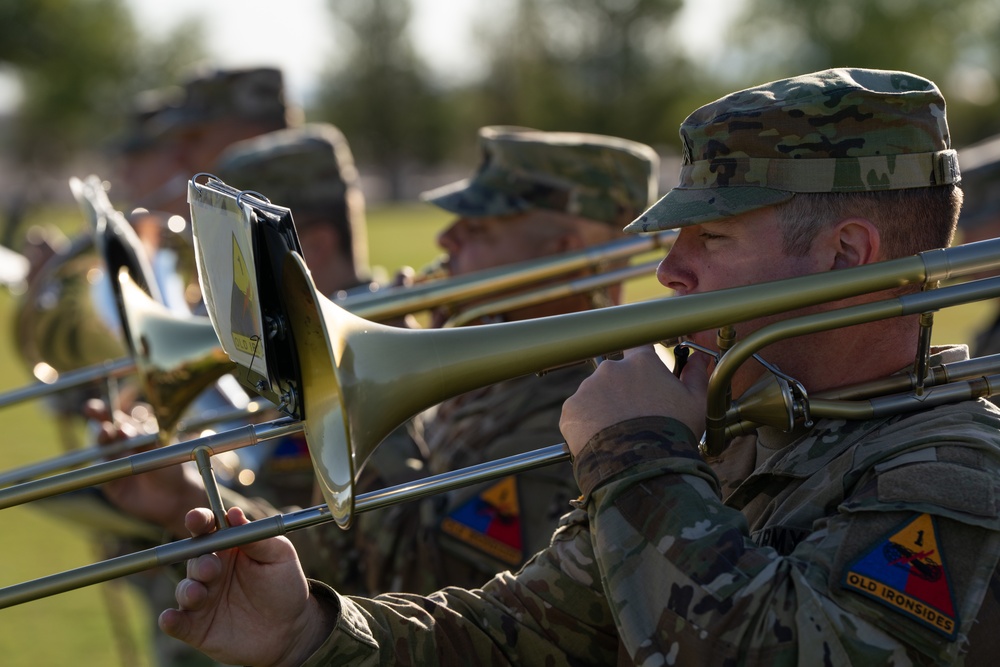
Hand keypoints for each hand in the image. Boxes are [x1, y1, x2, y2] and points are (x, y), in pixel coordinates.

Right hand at [83, 398, 205, 537]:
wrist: (176, 497)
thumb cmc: (172, 467)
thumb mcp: (161, 449)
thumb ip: (143, 438)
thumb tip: (122, 428)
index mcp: (136, 432)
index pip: (122, 415)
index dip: (112, 407)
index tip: (107, 403)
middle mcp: (122, 444)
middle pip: (106, 426)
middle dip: (99, 415)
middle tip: (95, 410)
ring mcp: (114, 462)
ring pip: (102, 447)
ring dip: (102, 437)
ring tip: (106, 432)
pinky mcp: (110, 482)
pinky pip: (101, 472)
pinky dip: (103, 465)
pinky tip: (108, 460)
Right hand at [159, 507, 334, 666]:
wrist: (290, 630)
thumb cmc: (285, 586)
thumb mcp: (279, 556)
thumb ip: (257, 537)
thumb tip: (234, 513)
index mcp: (228, 547)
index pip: (208, 529)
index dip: (199, 521)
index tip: (196, 519)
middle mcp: (210, 570)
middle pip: (193, 557)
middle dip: (199, 561)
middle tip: (211, 568)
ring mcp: (201, 598)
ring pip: (184, 588)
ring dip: (188, 590)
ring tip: (198, 593)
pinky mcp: (196, 627)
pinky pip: (177, 622)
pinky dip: (170, 620)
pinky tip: (170, 619)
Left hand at [560, 346, 710, 456]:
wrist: (643, 467)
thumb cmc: (674, 434)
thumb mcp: (695, 404)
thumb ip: (695, 376)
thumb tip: (698, 359)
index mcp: (641, 362)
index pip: (639, 350)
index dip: (643, 365)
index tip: (646, 380)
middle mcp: (611, 369)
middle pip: (615, 375)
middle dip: (623, 392)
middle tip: (634, 417)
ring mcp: (587, 388)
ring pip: (595, 395)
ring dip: (604, 408)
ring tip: (619, 434)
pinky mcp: (571, 410)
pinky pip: (579, 414)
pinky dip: (587, 425)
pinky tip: (602, 441)